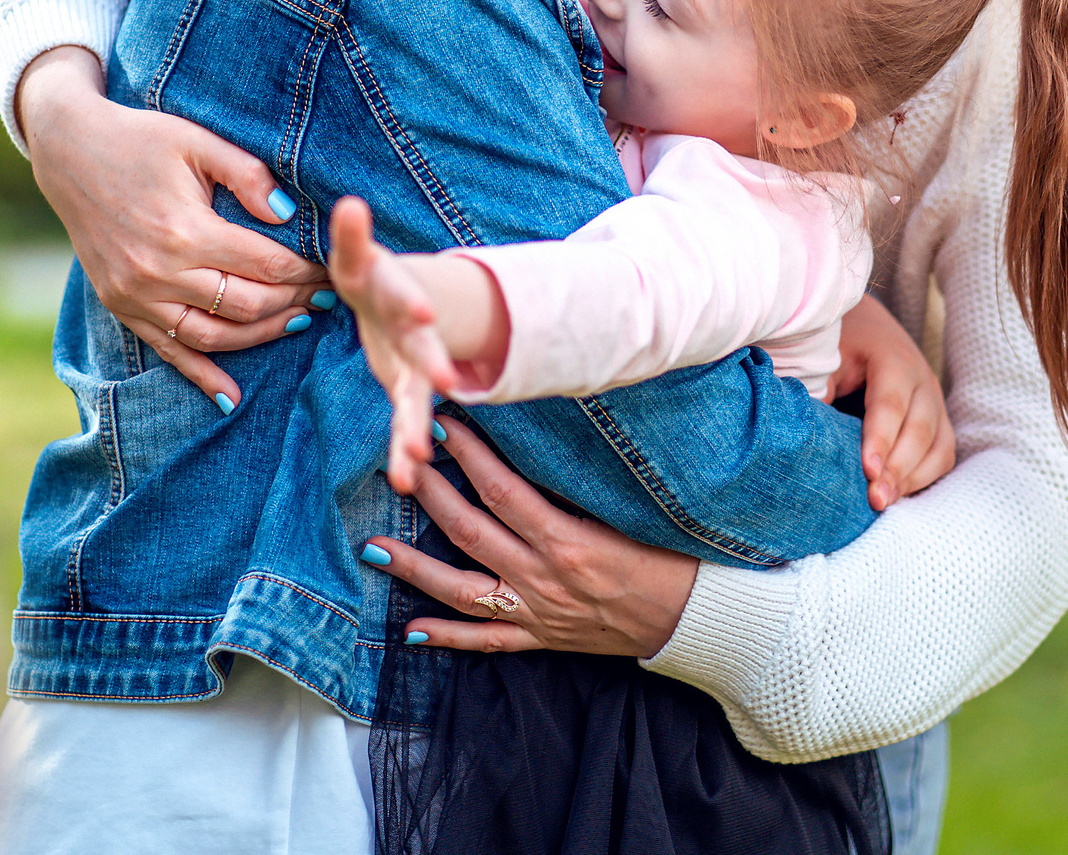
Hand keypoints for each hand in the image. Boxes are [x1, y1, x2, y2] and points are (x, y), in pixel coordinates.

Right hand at [17, 46, 325, 405]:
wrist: (71, 152)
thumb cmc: (143, 140)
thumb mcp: (199, 141)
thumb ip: (249, 175)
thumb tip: (290, 215)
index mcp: (185, 230)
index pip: (265, 265)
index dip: (306, 270)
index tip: (331, 267)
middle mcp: (160, 272)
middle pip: (247, 304)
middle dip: (293, 301)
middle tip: (324, 294)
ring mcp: (137, 295)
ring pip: (215, 336)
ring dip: (262, 335)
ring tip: (297, 322)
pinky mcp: (121, 307)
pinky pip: (169, 351)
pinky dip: (202, 377)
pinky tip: (230, 398)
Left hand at [328, 196, 461, 492]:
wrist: (400, 309)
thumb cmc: (372, 281)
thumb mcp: (359, 260)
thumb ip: (353, 236)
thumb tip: (350, 203)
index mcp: (399, 297)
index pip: (405, 297)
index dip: (413, 304)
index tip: (425, 314)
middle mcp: (415, 336)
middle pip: (425, 351)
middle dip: (433, 366)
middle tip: (446, 384)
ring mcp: (415, 368)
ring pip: (418, 399)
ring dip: (416, 427)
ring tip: (416, 458)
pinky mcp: (406, 393)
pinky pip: (402, 425)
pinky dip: (403, 453)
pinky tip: (404, 481)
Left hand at [359, 422, 697, 657]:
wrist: (693, 619)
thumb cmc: (669, 557)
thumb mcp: (627, 512)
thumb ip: (577, 487)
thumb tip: (533, 445)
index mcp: (568, 540)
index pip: (503, 490)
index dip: (467, 457)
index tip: (441, 427)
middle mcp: (544, 577)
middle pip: (470, 532)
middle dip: (430, 495)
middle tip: (398, 465)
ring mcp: (537, 612)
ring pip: (461, 590)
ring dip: (414, 570)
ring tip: (373, 549)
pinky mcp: (541, 638)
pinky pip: (486, 641)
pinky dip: (447, 637)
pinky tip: (411, 630)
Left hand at [833, 295, 954, 509]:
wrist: (866, 325)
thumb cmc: (839, 344)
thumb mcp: (824, 358)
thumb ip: (819, 391)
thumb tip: (805, 435)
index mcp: (893, 359)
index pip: (891, 404)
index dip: (880, 439)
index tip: (868, 471)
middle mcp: (922, 380)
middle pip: (920, 430)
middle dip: (898, 469)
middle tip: (875, 499)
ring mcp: (935, 401)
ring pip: (939, 446)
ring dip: (913, 479)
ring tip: (884, 502)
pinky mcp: (938, 420)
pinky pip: (943, 454)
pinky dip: (925, 477)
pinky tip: (899, 494)